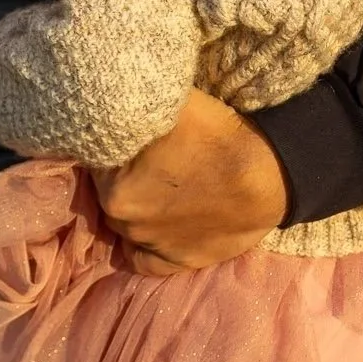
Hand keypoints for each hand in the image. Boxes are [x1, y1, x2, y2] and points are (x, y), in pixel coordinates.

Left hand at [92, 88, 288, 274]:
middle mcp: (121, 219)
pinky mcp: (174, 263)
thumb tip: (108, 98)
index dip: (108, 145)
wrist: (268, 174)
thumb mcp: (167, 106)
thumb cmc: (216, 134)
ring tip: (162, 187)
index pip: (93, 159)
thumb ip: (130, 109)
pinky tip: (160, 223)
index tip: (127, 137)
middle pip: (107, 190)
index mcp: (112, 182)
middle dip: (120, 175)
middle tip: (148, 160)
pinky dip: (145, 245)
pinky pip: (142, 259)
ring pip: (123, 222)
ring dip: (136, 206)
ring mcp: (148, 244)